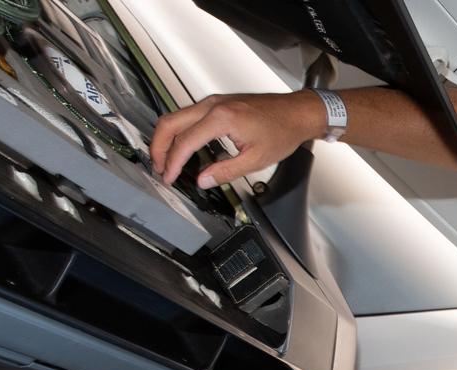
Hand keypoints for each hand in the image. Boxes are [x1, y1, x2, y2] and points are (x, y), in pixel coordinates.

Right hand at [149, 91, 324, 189]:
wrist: (296, 113)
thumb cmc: (282, 131)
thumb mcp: (256, 160)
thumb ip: (226, 171)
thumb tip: (203, 181)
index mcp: (221, 118)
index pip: (185, 142)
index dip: (174, 163)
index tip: (170, 177)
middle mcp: (212, 105)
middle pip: (170, 123)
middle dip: (159, 148)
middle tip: (160, 169)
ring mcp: (213, 102)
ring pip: (175, 117)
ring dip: (166, 139)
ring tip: (167, 161)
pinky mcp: (216, 103)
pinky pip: (187, 115)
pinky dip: (178, 131)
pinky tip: (182, 148)